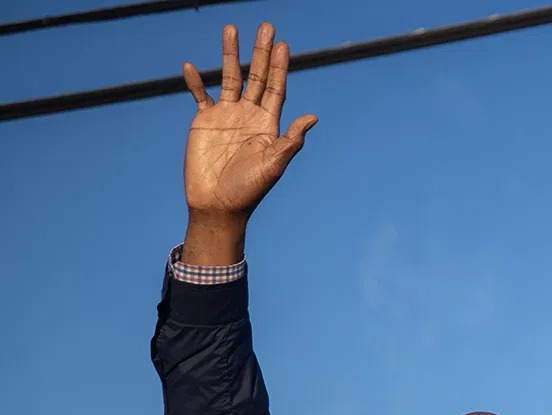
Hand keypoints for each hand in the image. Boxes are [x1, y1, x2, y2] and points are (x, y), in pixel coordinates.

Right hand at [180, 23, 315, 242]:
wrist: (219, 205)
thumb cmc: (250, 190)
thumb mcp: (274, 165)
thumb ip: (291, 141)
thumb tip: (313, 117)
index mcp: (269, 124)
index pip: (277, 88)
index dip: (280, 67)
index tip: (282, 44)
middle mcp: (249, 115)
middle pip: (257, 76)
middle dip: (260, 52)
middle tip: (266, 26)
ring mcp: (226, 116)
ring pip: (229, 77)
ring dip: (231, 54)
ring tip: (231, 29)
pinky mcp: (204, 121)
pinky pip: (200, 95)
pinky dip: (195, 81)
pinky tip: (191, 65)